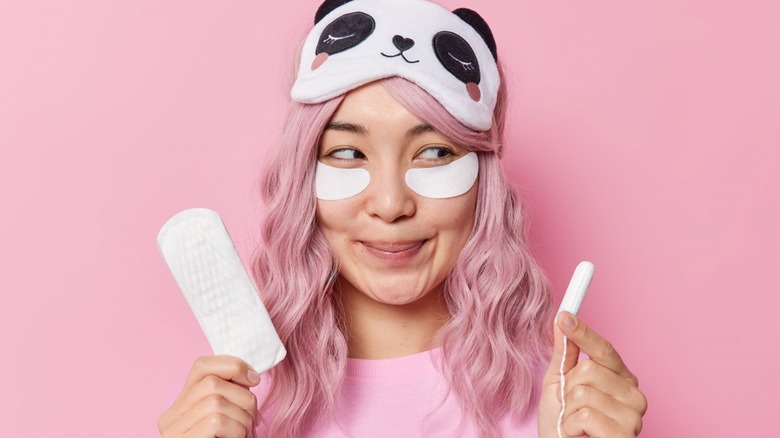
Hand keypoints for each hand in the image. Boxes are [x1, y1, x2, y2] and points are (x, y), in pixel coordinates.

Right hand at [158, 355, 260, 437]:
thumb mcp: (227, 418)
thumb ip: (230, 396)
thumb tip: (251, 375)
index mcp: (180, 406)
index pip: (201, 366)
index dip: (231, 365)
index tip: (254, 379)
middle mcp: (170, 418)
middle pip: (211, 382)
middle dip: (243, 397)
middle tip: (253, 419)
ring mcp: (173, 433)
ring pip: (215, 401)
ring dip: (242, 417)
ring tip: (245, 433)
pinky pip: (216, 421)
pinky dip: (236, 429)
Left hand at [538, 312, 646, 437]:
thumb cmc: (562, 423)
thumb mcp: (558, 383)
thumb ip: (565, 353)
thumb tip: (563, 319)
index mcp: (621, 378)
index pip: (604, 349)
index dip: (584, 333)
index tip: (563, 317)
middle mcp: (633, 395)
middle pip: (589, 369)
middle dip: (567, 388)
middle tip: (570, 407)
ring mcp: (633, 416)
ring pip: (584, 392)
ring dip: (569, 410)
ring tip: (575, 423)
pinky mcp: (625, 436)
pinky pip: (587, 416)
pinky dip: (572, 426)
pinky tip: (580, 435)